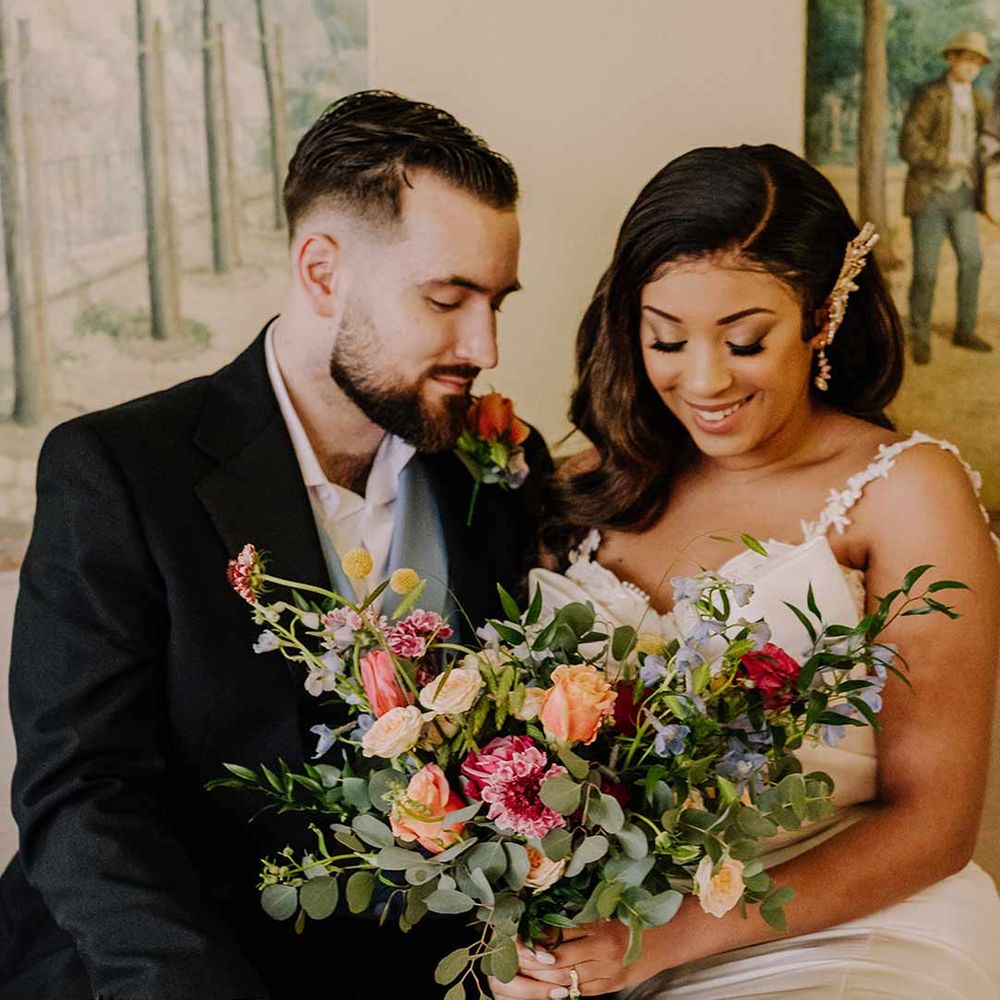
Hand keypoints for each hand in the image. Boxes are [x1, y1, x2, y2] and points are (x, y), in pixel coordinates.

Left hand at [489, 921, 661, 997]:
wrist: (669, 935)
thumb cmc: (636, 914)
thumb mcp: (606, 908)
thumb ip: (579, 915)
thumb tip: (544, 914)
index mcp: (599, 926)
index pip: (557, 935)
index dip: (534, 937)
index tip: (516, 935)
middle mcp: (602, 951)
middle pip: (556, 960)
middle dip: (531, 961)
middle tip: (512, 956)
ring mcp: (607, 972)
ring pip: (565, 979)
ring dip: (541, 978)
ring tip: (522, 972)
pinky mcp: (612, 986)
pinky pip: (580, 991)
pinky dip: (562, 988)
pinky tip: (547, 985)